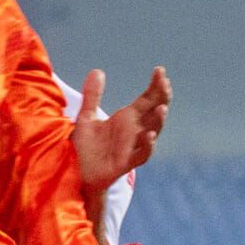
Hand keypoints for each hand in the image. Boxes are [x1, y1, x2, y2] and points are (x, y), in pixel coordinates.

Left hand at [72, 66, 169, 193]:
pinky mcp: (126, 162)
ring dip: (159, 121)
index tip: (160, 70)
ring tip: (162, 107)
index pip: (148, 98)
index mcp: (127, 118)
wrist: (79, 173)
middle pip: (155, 112)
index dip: (155, 85)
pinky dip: (148, 146)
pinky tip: (149, 135)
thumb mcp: (86, 118)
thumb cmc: (86, 146)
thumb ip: (92, 96)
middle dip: (162, 98)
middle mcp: (134, 131)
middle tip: (165, 83)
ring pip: (153, 132)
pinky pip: (142, 155)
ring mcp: (132, 146)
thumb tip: (97, 70)